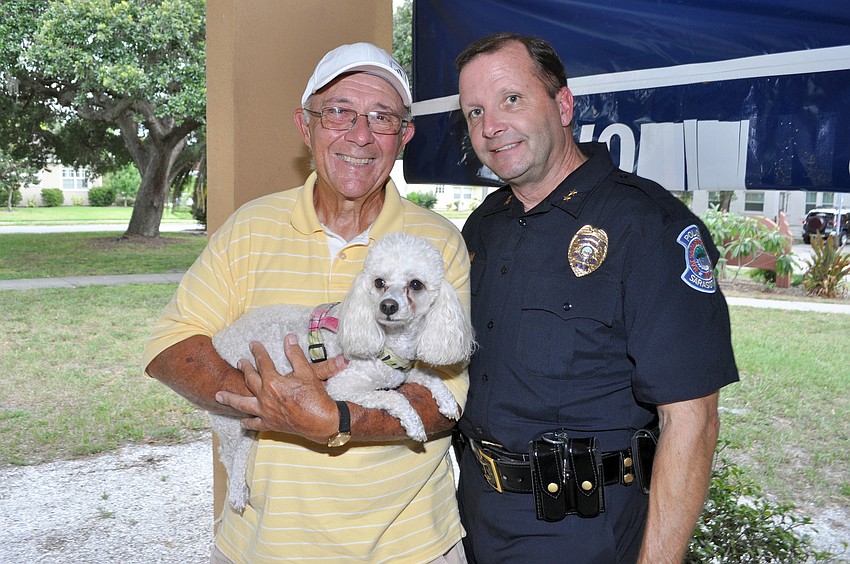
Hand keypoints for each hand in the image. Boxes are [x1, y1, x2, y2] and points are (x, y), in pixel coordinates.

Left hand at [215, 334, 346, 442]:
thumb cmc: (315, 396)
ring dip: (230, 399)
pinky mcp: (270, 424)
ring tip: (219, 395)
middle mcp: (264, 397)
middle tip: (240, 362)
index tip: (253, 344)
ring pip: (242, 404)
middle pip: (250, 380)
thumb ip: (295, 354)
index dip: (257, 351)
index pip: (262, 362)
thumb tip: (289, 338)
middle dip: (245, 369)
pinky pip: (254, 424)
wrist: (322, 421)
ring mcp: (265, 412)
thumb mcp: (307, 371)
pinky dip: (247, 422)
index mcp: (273, 382)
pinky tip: (242, 421)